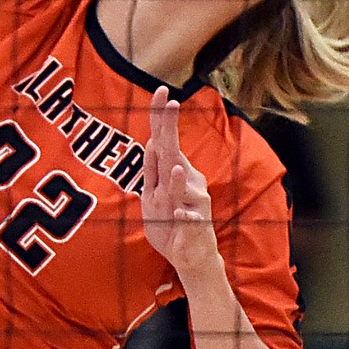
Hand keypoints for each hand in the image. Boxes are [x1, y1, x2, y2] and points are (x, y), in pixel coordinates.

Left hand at [141, 86, 222, 282]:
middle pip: (173, 150)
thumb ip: (152, 170)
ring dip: (176, 179)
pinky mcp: (197, 223)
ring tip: (174, 170)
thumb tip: (152, 140)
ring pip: (181, 182)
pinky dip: (183, 209)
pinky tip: (180, 208)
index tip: (161, 90)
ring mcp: (194, 200)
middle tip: (169, 102)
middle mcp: (187, 180)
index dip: (162, 117)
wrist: (190, 257)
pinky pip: (189, 214)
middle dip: (169, 127)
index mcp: (173, 172)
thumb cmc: (170, 223)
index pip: (165, 140)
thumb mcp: (152, 195)